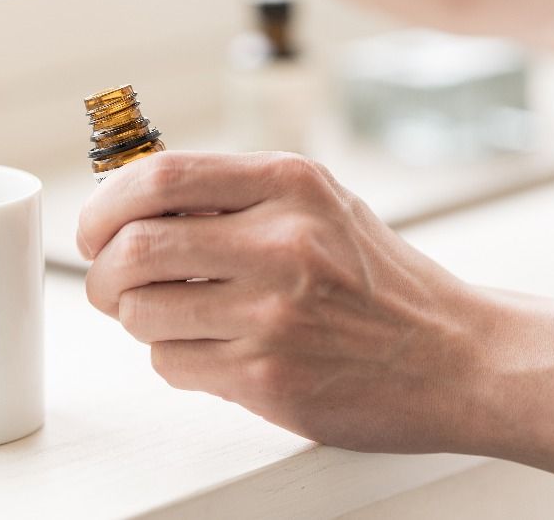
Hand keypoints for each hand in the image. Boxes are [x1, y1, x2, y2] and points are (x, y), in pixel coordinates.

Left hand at [76, 151, 492, 453]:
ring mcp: (274, 315)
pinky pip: (172, 364)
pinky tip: (211, 350)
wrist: (458, 356)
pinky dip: (172, 358)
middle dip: (103, 272)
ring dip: (136, 319)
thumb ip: (234, 195)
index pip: (160, 177)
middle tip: (108, 283)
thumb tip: (129, 199)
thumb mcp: (320, 204)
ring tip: (169, 317)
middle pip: (136, 248)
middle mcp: (283, 243)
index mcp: (291, 184)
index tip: (95, 228)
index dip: (105, 205)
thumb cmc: (379, 280)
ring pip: (142, 313)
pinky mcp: (269, 377)